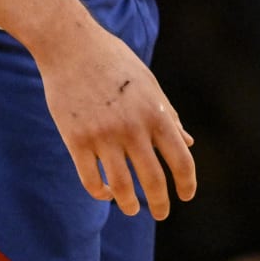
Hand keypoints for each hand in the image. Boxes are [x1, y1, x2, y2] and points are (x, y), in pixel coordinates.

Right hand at [33, 18, 196, 219]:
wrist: (71, 46)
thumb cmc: (115, 62)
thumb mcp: (148, 84)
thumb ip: (167, 115)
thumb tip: (187, 143)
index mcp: (155, 112)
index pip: (180, 159)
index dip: (187, 183)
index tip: (186, 195)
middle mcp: (132, 128)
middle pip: (153, 179)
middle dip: (160, 203)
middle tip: (161, 214)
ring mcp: (103, 136)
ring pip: (121, 187)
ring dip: (130, 204)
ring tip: (133, 208)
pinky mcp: (76, 140)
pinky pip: (90, 179)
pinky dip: (101, 193)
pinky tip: (107, 193)